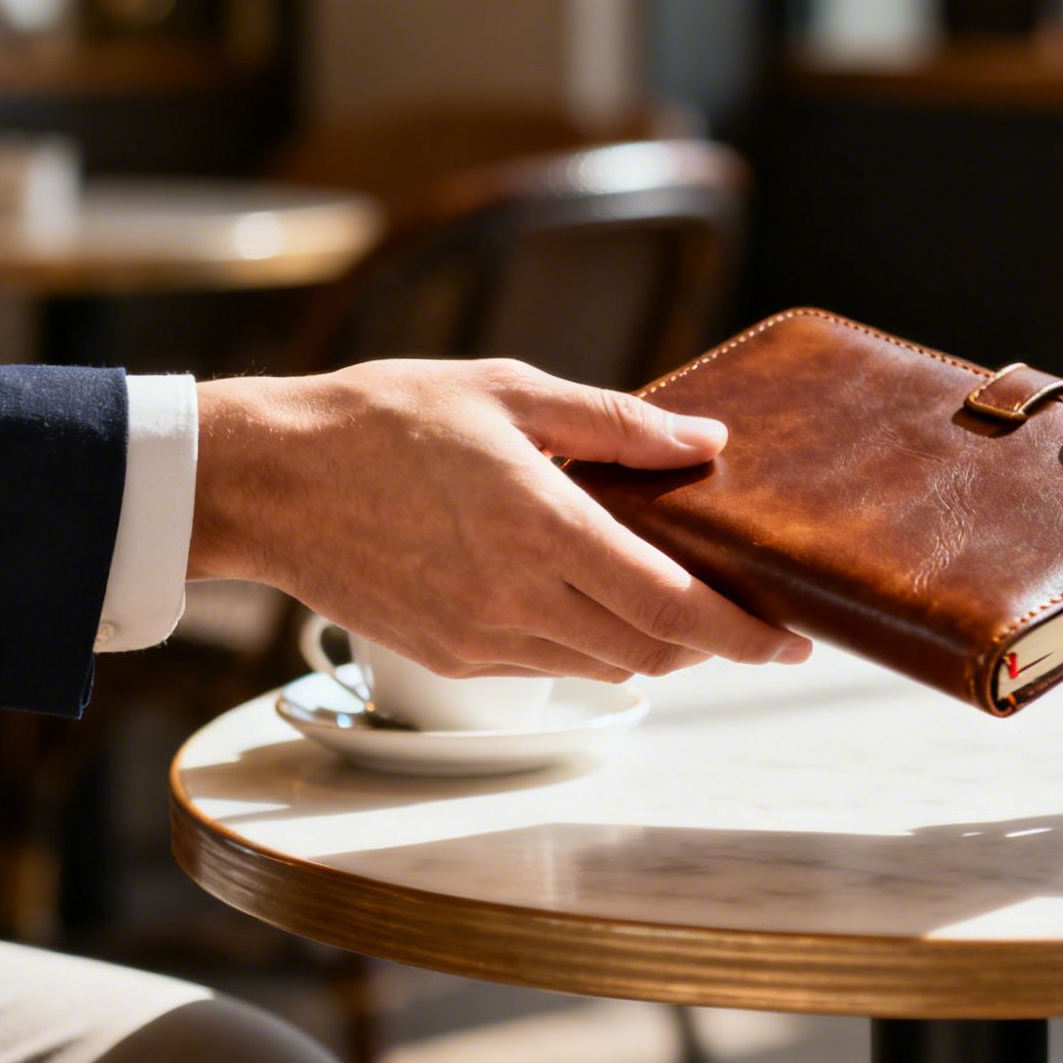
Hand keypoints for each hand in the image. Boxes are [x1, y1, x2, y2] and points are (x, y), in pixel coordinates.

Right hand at [190, 359, 810, 680]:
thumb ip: (618, 423)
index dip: (746, 634)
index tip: (794, 640)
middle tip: (749, 617)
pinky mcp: (452, 656)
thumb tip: (706, 440)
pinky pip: (551, 669)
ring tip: (678, 602)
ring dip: (654, 646)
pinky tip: (598, 605)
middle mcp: (518, 599)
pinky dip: (594, 647)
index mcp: (543, 528)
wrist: (268, 478)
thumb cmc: (385, 419)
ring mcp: (483, 638)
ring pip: (606, 668)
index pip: (675, 608)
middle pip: (653, 651)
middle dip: (713, 644)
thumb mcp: (511, 393)